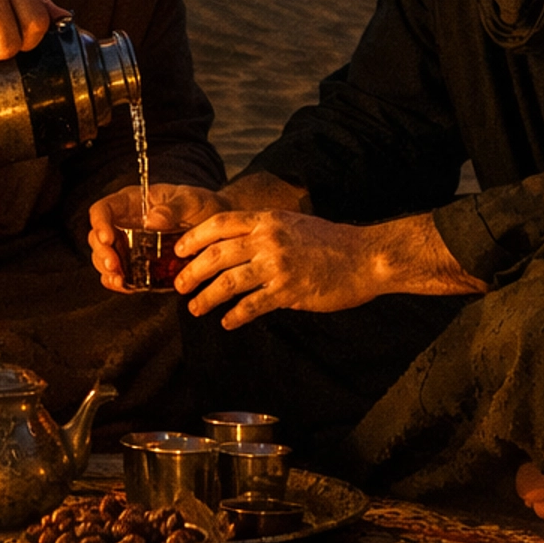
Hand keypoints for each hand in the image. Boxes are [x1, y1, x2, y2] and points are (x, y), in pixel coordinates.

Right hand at [88, 184, 232, 291]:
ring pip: (104, 257)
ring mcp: (130, 245)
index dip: (100, 222)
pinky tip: (124, 286)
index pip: (104, 208)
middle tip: (114, 265)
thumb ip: (174, 208)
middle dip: (102, 252)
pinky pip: (120, 274)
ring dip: (107, 270)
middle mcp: (126, 223)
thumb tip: (152, 219)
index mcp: (133, 202)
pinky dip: (118, 282)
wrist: (219, 228)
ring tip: (119, 279)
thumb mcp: (192, 202)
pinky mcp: (138, 264)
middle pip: (98, 236)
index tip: (108, 237)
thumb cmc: (202, 207)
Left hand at [172, 206, 382, 328]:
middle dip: (192, 272)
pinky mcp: (289, 290)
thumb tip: (234, 247)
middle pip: (217, 254)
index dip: (194, 238)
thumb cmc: (329, 242)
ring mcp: (278, 265)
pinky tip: (227, 322)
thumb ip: (263, 232)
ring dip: (207, 297)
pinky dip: (235, 315)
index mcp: (267, 220)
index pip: (219, 224)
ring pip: (228, 282)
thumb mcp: (292, 224)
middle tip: (180, 286)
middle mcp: (269, 239)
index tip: (179, 251)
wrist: (364, 257)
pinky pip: (252, 305)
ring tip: (196, 308)